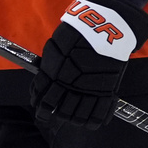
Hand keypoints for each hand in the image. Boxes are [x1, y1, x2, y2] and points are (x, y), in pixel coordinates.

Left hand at [30, 0, 147, 129]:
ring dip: (72, 119)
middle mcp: (70, 85)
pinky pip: (99, 115)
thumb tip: (41, 86)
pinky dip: (92, 121)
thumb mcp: (54, 48)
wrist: (103, 26)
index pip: (43, 98)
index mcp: (54, 74)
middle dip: (55, 114)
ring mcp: (89, 90)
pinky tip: (88, 120)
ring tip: (71, 116)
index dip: (40, 107)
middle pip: (60, 111)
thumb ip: (49, 70)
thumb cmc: (76, 33)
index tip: (40, 110)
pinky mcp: (106, 91)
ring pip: (77, 117)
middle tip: (54, 113)